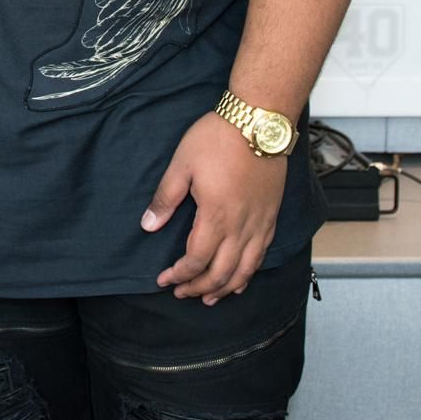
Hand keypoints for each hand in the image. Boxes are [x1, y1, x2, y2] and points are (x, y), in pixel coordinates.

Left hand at [142, 112, 286, 303]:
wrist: (258, 121)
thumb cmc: (218, 138)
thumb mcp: (182, 164)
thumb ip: (165, 199)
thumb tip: (149, 226)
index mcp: (216, 215)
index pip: (196, 260)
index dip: (179, 275)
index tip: (163, 280)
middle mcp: (241, 226)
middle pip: (220, 273)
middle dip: (198, 287)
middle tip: (181, 293)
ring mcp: (260, 223)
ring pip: (244, 269)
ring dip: (225, 288)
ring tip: (209, 298)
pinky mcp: (271, 216)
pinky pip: (261, 255)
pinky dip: (248, 273)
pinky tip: (240, 279)